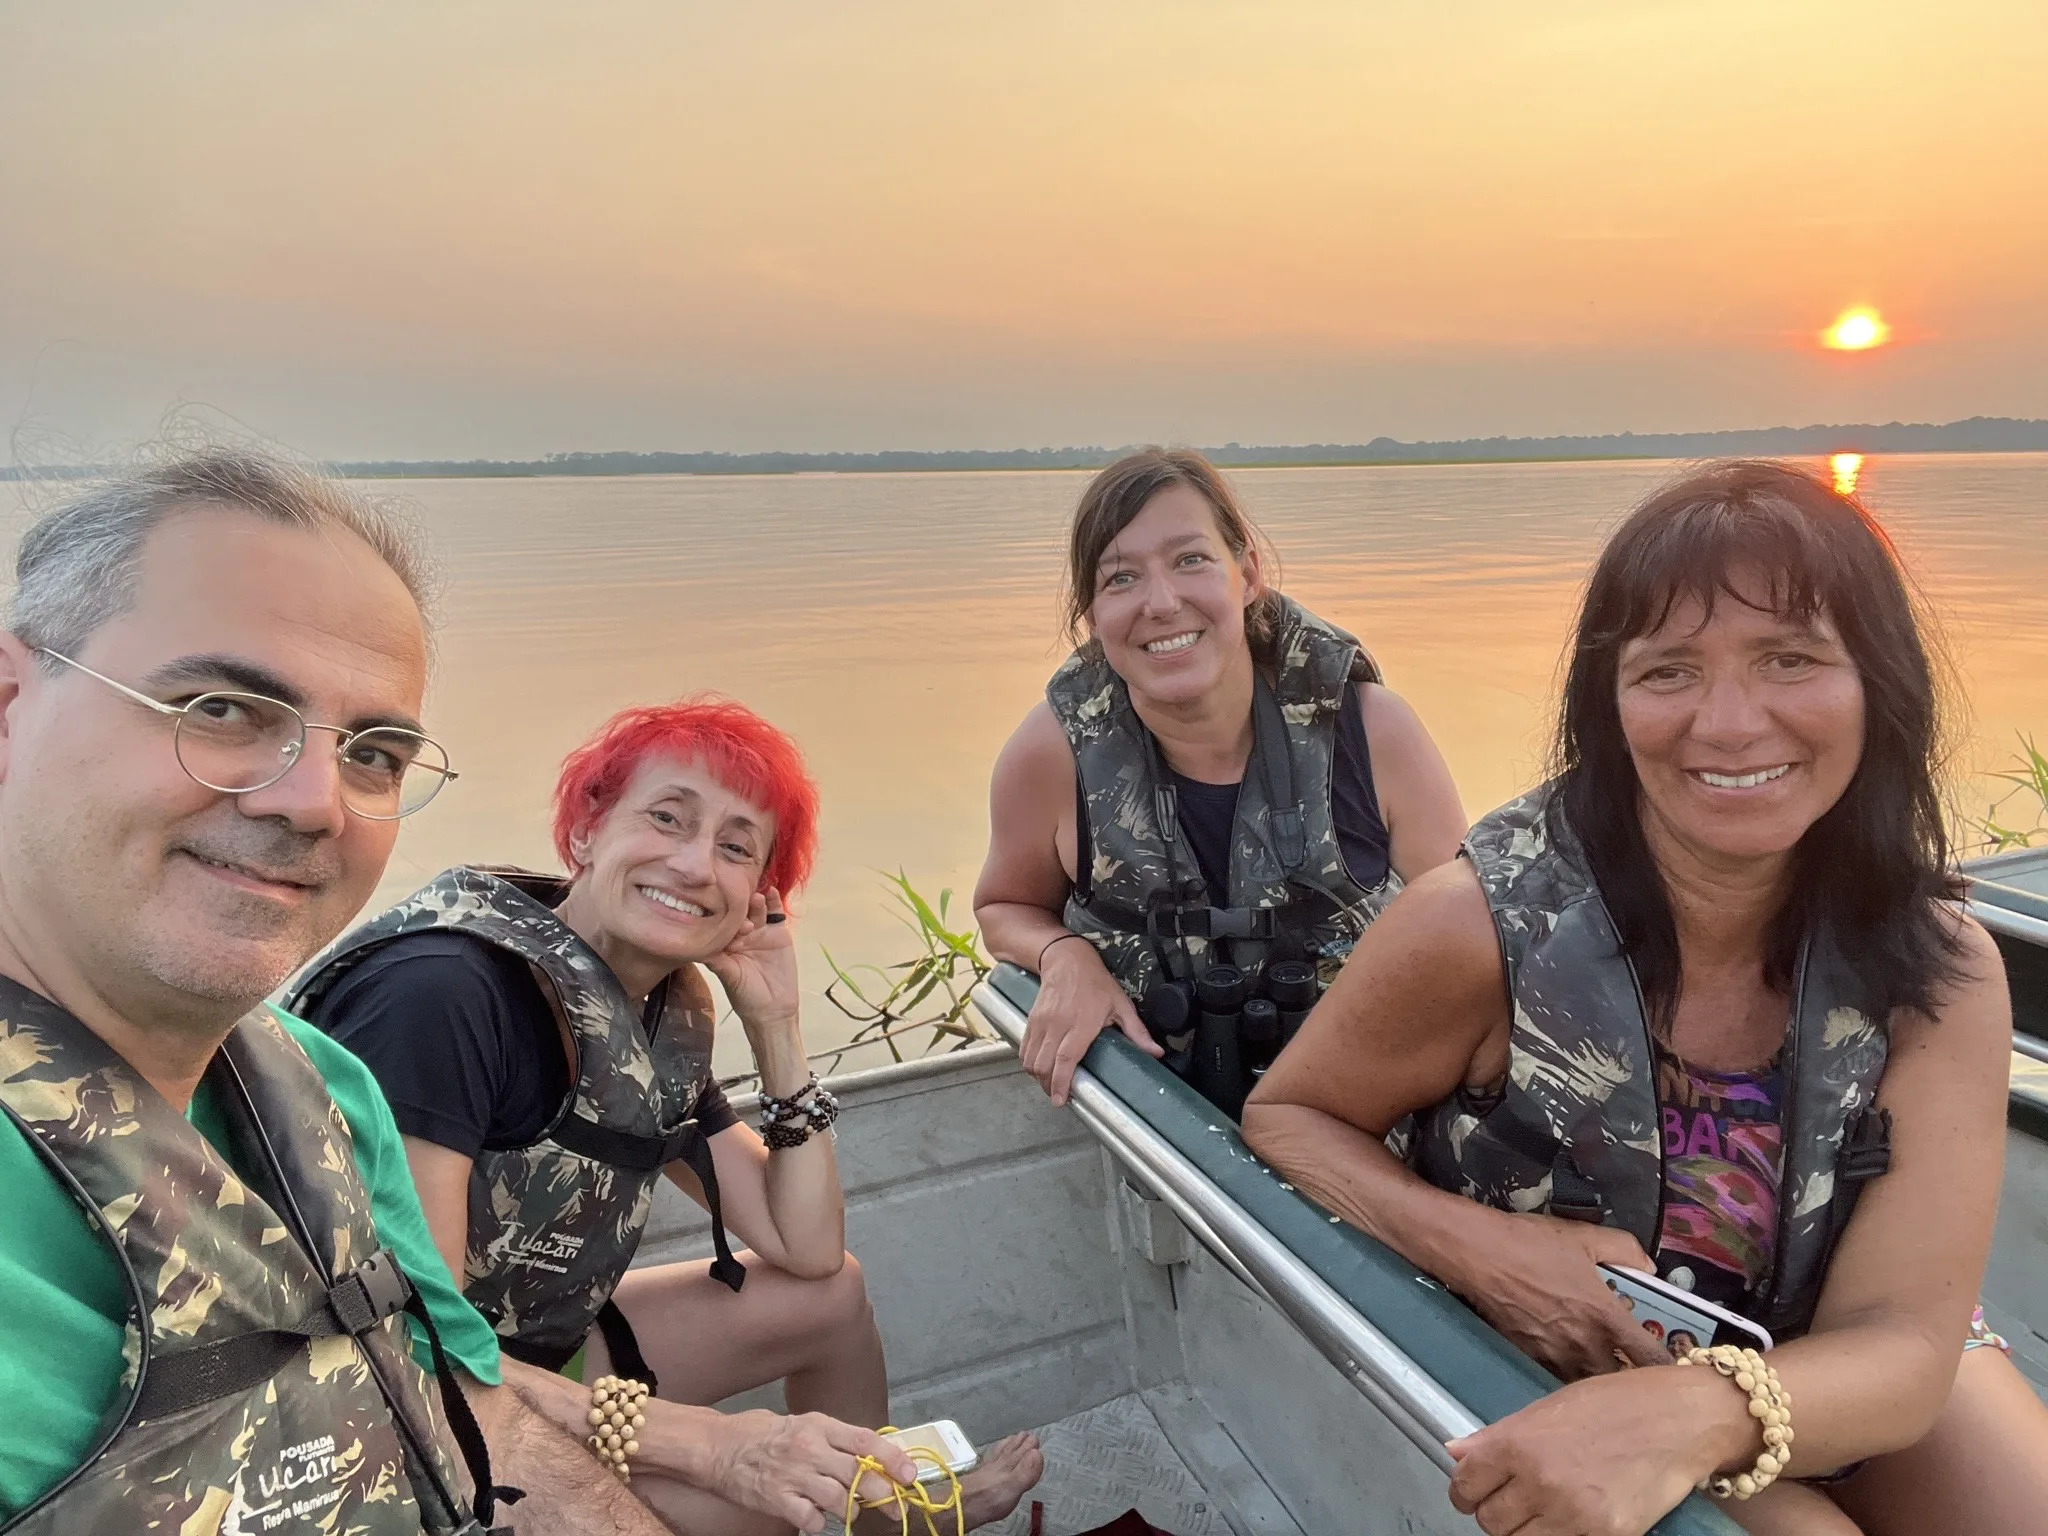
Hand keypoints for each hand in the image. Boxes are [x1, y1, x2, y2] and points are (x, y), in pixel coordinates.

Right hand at [701, 1409, 918, 1533]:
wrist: (717, 1446)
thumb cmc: (760, 1433)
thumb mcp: (802, 1424)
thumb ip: (834, 1439)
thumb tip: (870, 1456)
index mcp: (819, 1425)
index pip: (865, 1441)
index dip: (892, 1459)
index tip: (910, 1474)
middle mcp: (810, 1449)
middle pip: (859, 1475)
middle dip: (884, 1494)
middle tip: (896, 1506)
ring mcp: (794, 1476)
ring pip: (840, 1501)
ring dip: (850, 1510)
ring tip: (846, 1510)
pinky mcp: (778, 1500)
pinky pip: (812, 1520)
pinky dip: (817, 1523)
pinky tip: (812, 1516)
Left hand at [703, 887, 801, 1035]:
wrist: (774, 1009)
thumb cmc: (746, 996)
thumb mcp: (730, 978)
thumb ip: (718, 962)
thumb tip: (700, 948)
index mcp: (725, 943)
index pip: (721, 923)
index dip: (722, 917)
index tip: (721, 911)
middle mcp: (740, 934)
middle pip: (739, 913)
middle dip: (739, 908)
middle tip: (740, 903)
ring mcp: (759, 931)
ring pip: (756, 911)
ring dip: (755, 902)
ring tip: (755, 896)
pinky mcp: (777, 931)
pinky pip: (775, 913)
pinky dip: (774, 902)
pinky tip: (772, 892)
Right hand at [1021, 935, 1160, 1104]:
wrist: (1067, 960)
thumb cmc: (1096, 983)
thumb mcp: (1121, 1005)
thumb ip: (1137, 1032)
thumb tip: (1156, 1053)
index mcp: (1081, 1024)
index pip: (1065, 1059)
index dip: (1061, 1083)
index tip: (1061, 1100)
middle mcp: (1057, 1025)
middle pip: (1044, 1064)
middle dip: (1049, 1087)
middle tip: (1059, 1097)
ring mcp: (1041, 1023)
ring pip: (1031, 1059)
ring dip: (1038, 1077)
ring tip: (1050, 1086)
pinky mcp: (1031, 1020)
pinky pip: (1024, 1049)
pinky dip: (1029, 1064)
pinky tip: (1040, 1069)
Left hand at [1446, 1364, 1755, 1535]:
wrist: (1681, 1419)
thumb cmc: (1618, 1403)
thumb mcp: (1549, 1407)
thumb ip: (1499, 1435)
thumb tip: (1455, 1451)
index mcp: (1519, 1443)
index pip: (1465, 1486)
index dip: (1466, 1490)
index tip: (1474, 1491)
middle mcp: (1540, 1482)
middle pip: (1490, 1522)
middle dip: (1496, 1511)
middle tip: (1514, 1499)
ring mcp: (1574, 1514)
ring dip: (1524, 1529)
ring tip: (1543, 1510)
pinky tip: (1571, 1518)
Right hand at [1458, 1212, 1667, 1378]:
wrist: (1477, 1254)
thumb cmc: (1530, 1243)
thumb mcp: (1583, 1235)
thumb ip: (1624, 1249)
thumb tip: (1648, 1266)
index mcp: (1604, 1316)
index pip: (1649, 1358)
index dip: (1668, 1369)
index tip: (1676, 1370)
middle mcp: (1583, 1345)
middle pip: (1620, 1382)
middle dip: (1631, 1379)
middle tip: (1637, 1367)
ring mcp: (1554, 1356)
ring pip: (1588, 1383)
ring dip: (1599, 1378)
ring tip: (1603, 1364)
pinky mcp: (1529, 1357)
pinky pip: (1558, 1375)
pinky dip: (1569, 1371)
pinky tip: (1568, 1355)